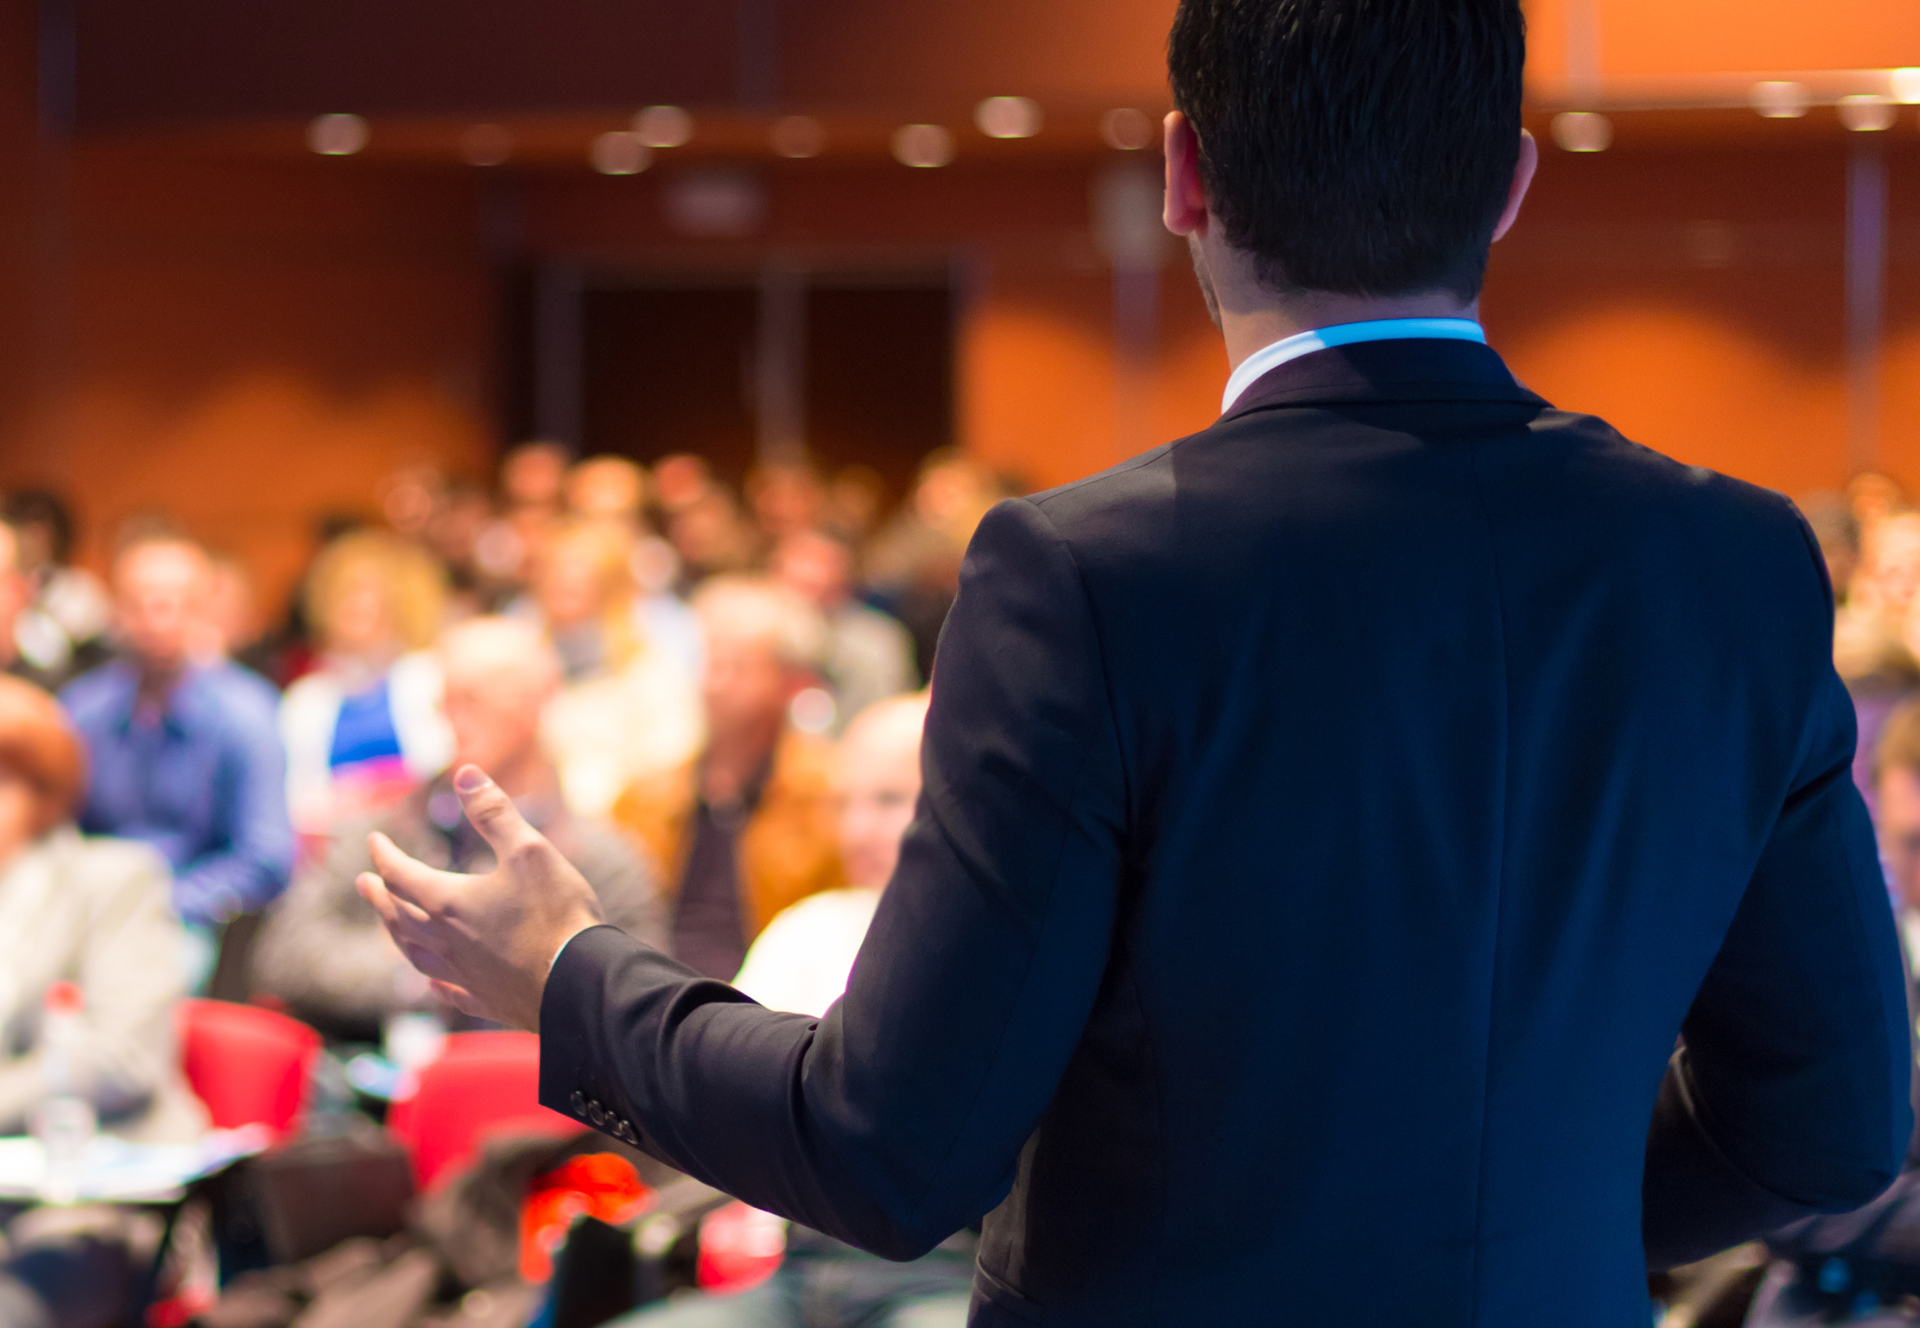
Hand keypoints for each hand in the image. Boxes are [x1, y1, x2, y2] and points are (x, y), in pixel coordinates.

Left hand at [356, 765, 604, 1029]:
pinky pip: (447, 990)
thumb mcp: (529, 849)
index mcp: (449, 902)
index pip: (401, 874)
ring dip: (395, 935)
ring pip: (414, 954)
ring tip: (389, 925)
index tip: (375, 841)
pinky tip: (430, 981)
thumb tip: (465, 774)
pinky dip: (432, 981)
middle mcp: (446, 941)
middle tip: (364, 884)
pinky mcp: (484, 999)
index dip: (385, 854)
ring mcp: (463, 974)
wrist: (579, 982)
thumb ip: (494, 813)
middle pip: (398, 916)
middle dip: (379, 896)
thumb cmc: (556, 913)